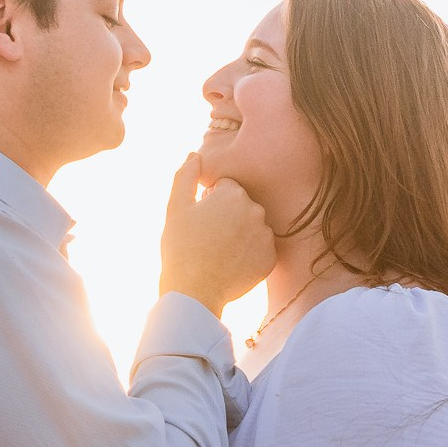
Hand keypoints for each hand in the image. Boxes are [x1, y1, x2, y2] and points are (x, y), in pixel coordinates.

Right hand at [158, 154, 274, 314]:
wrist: (194, 291)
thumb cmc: (181, 248)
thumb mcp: (176, 207)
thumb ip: (186, 176)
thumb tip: (194, 154)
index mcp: (234, 194)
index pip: (226, 188)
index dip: (210, 202)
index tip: (200, 220)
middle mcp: (256, 210)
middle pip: (242, 206)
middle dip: (228, 216)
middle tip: (208, 238)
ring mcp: (266, 235)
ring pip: (252, 226)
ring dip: (240, 234)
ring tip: (219, 252)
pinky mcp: (271, 258)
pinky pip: (261, 248)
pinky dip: (249, 253)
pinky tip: (231, 263)